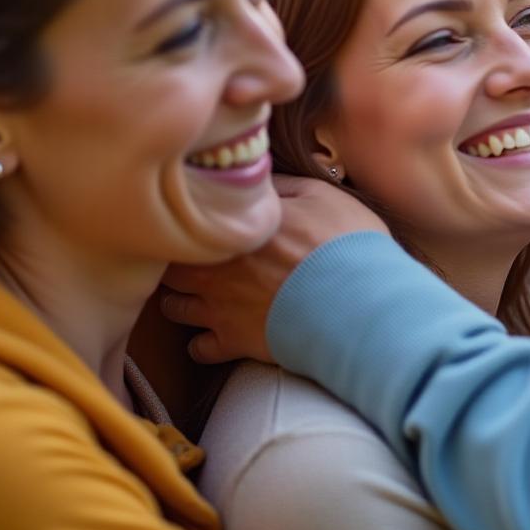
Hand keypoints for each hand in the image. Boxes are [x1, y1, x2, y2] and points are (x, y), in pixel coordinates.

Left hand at [160, 176, 386, 364]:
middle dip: (176, 264)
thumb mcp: (321, 196)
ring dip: (181, 302)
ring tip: (197, 298)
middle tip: (192, 261)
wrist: (361, 307)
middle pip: (169, 266)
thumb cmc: (346, 246)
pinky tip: (215, 336)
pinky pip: (197, 350)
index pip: (188, 223)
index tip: (199, 226)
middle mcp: (215, 268)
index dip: (190, 225)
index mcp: (233, 229)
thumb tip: (257, 178)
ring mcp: (220, 308)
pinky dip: (202, 344)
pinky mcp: (233, 343)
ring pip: (173, 308)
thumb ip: (281, 186)